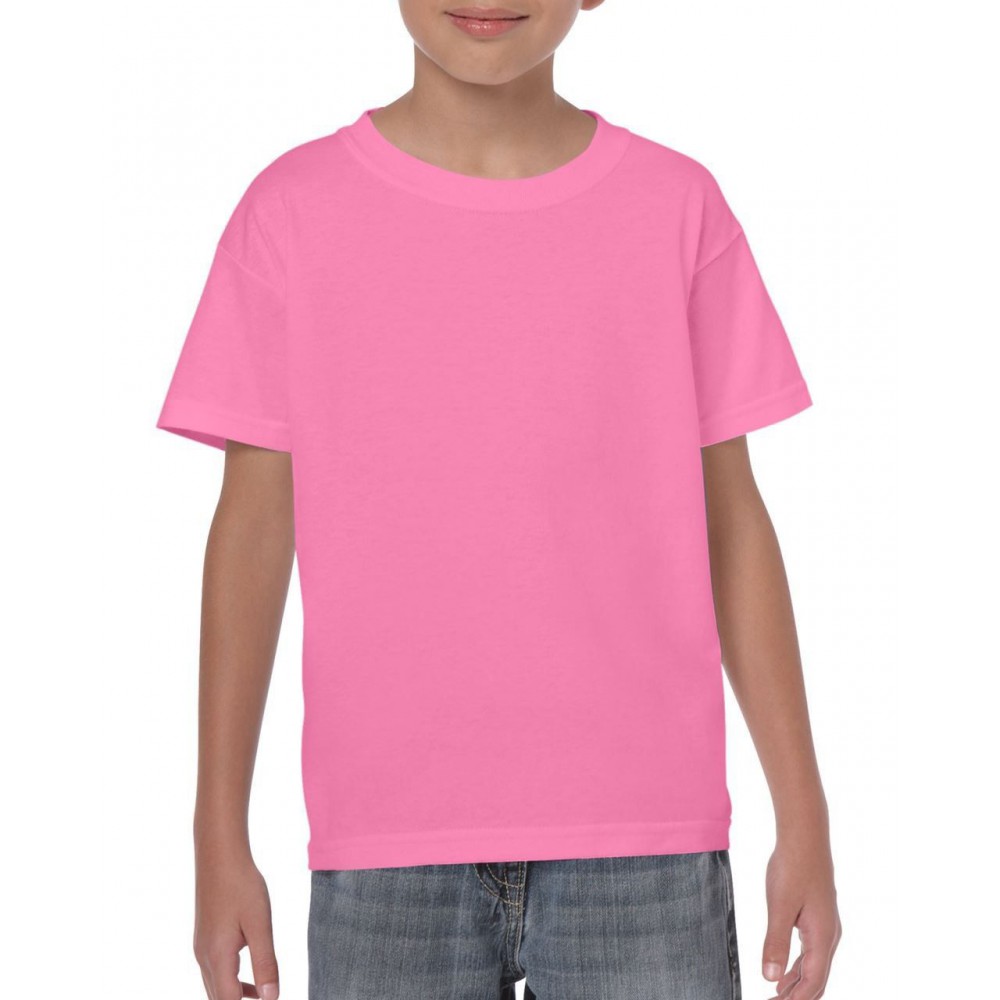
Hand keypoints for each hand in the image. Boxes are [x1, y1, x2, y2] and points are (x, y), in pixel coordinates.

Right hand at [193, 851, 279, 999]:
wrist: (220, 856)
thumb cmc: (242, 886)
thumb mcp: (260, 924)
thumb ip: (265, 963)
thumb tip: (271, 998)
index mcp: (217, 957)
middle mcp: (204, 958)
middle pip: (218, 999)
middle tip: (265, 998)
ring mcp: (202, 948)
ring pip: (216, 987)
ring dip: (235, 997)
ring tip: (262, 997)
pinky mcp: (205, 939)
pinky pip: (216, 972)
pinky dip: (231, 983)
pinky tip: (251, 980)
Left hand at [762, 833, 841, 998]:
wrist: (805, 837)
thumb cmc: (793, 868)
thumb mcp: (780, 906)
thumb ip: (775, 942)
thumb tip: (770, 978)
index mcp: (822, 937)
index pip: (812, 983)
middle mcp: (829, 936)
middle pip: (816, 980)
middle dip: (797, 997)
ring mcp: (826, 926)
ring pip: (814, 967)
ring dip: (796, 984)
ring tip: (777, 997)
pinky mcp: (818, 917)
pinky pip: (810, 952)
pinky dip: (797, 967)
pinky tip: (784, 972)